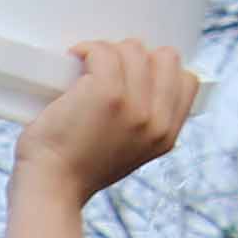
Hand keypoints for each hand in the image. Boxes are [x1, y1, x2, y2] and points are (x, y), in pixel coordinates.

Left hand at [17, 39, 199, 203]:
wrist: (50, 188)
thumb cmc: (76, 170)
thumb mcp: (128, 152)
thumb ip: (145, 123)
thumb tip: (142, 81)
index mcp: (166, 136)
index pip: (187, 80)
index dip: (159, 70)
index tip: (131, 77)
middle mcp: (156, 121)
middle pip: (165, 57)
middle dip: (135, 56)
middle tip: (105, 71)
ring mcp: (133, 106)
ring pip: (133, 49)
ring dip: (106, 51)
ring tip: (84, 68)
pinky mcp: (106, 93)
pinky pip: (103, 50)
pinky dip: (86, 50)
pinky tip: (74, 59)